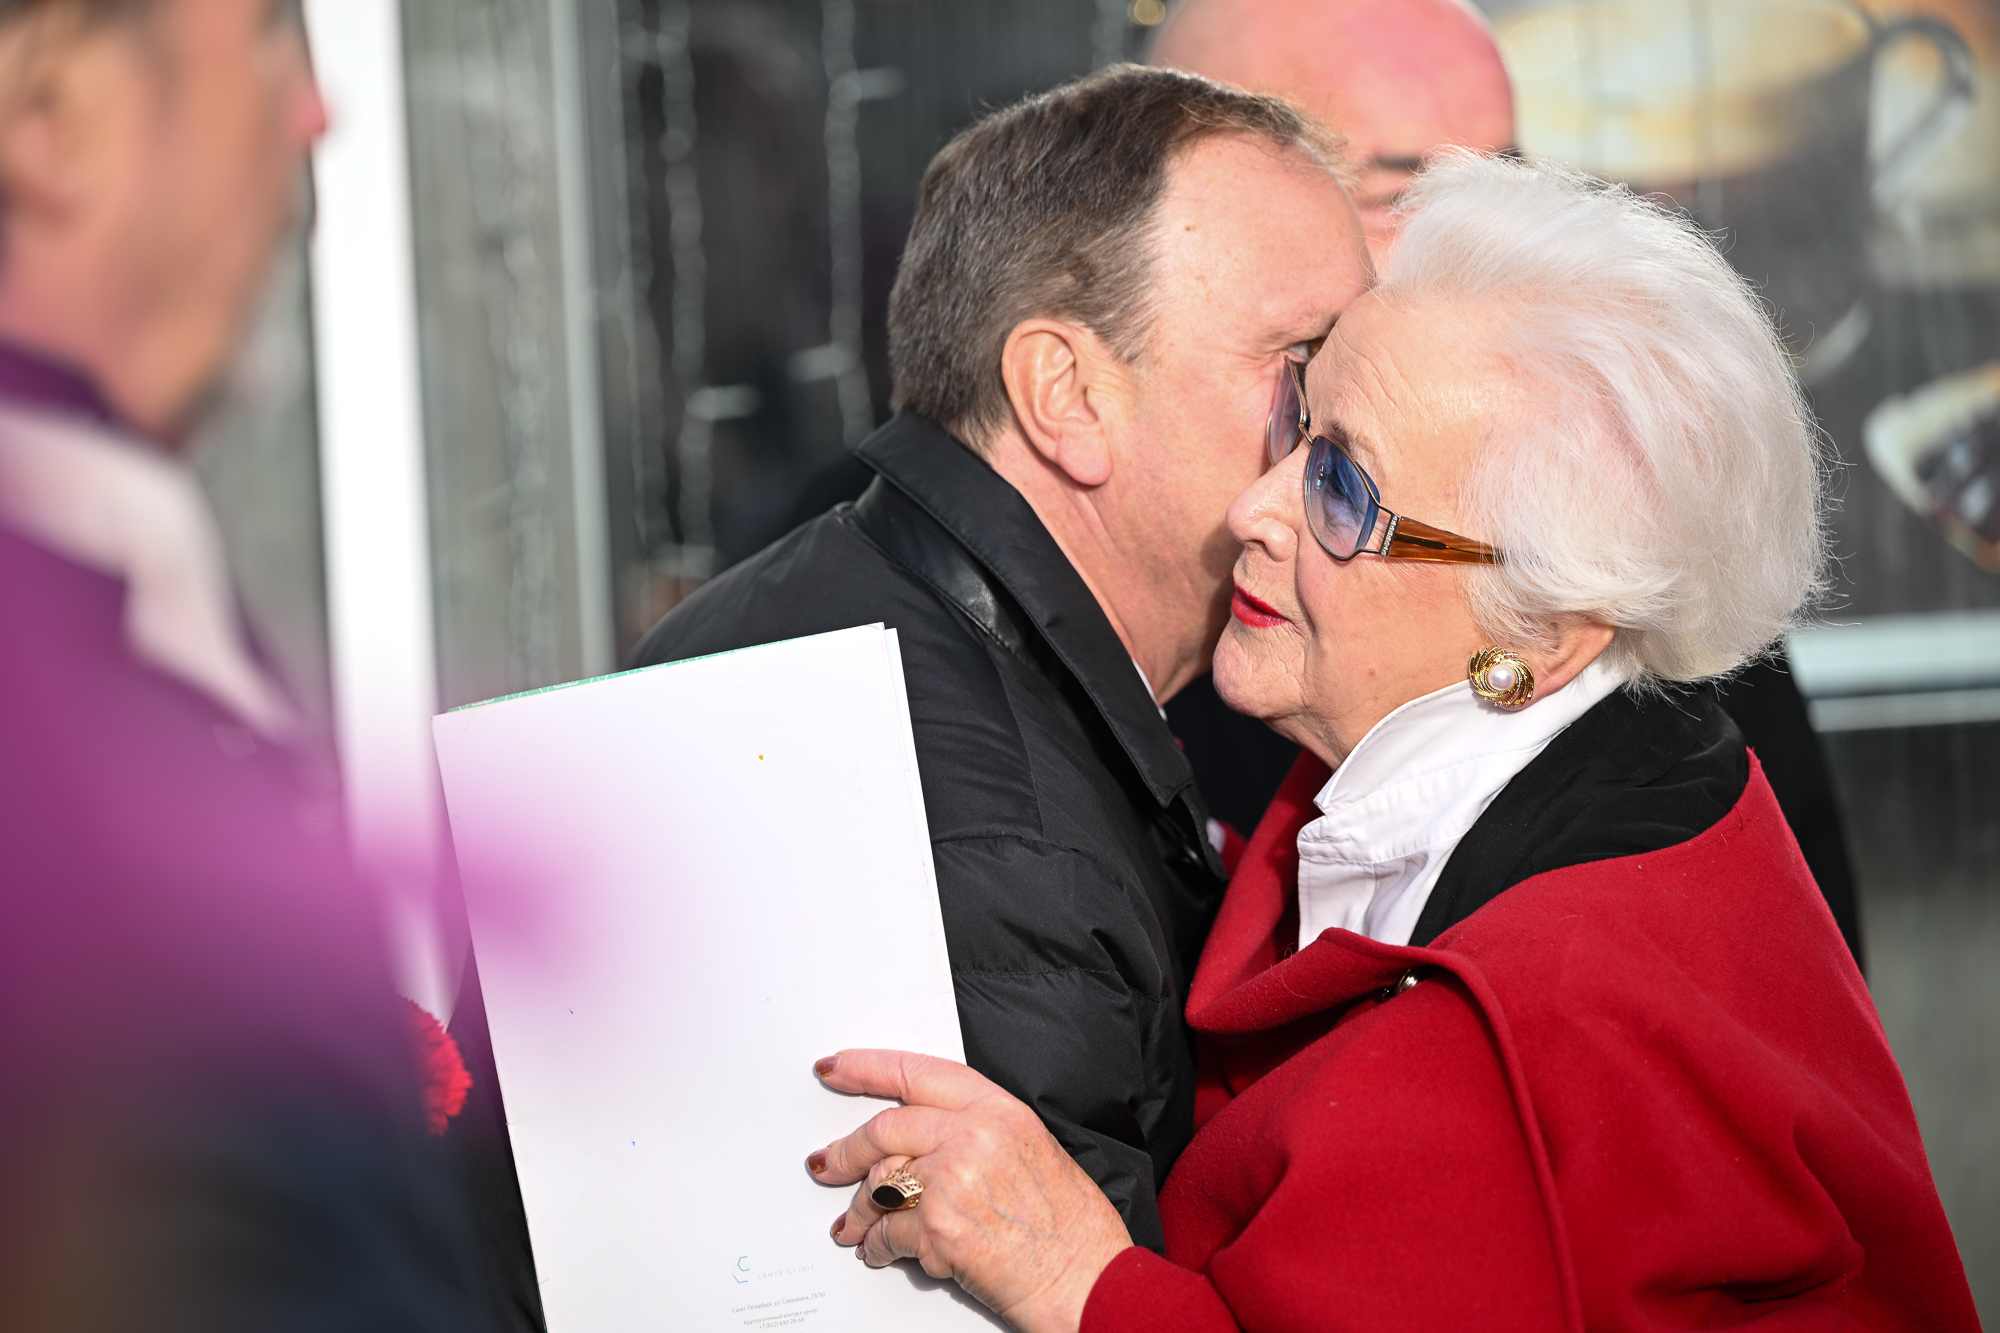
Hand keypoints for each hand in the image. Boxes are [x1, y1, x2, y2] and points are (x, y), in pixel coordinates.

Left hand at [806, 1049, 1132, 1332]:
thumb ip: (978, 1134)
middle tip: (829, 1162)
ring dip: (860, 1209)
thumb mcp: (1034, 1151)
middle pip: (885, 1129)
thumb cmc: (1073, 1227)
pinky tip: (879, 1250)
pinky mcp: (939, 1229)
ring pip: (879, 1183)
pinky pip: (886, 1233)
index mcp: (1000, 1111)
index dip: (866, 1068)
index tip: (836, 1069)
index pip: (916, 1073)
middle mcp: (974, 1137)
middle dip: (846, 1151)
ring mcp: (953, 1182)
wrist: (1090, 1282)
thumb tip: (923, 1143)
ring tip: (856, 1224)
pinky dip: (877, 1246)